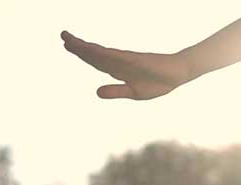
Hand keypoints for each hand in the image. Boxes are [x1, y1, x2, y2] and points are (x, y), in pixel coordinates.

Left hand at [61, 31, 190, 100]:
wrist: (177, 75)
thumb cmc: (157, 83)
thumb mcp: (134, 92)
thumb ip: (115, 91)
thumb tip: (96, 92)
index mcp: (117, 69)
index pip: (94, 60)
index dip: (80, 53)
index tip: (66, 45)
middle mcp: (118, 62)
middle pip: (93, 53)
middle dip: (77, 46)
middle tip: (63, 35)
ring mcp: (126, 60)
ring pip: (101, 53)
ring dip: (85, 47)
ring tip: (70, 38)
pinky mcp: (135, 59)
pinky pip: (115, 56)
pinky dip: (103, 54)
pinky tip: (91, 50)